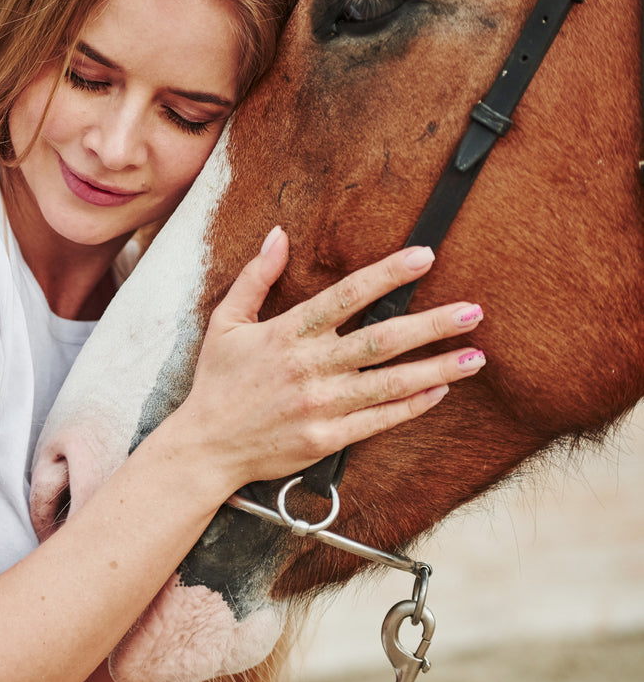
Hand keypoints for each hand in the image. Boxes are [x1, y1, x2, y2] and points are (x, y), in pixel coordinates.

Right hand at [175, 226, 483, 490]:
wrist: (206, 446)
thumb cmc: (217, 382)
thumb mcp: (226, 321)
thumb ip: (256, 277)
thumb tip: (279, 235)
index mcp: (287, 334)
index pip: (346, 296)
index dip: (388, 275)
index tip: (424, 257)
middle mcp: (309, 367)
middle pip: (382, 340)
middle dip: (432, 324)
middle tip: (473, 311)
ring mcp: (321, 405)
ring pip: (390, 383)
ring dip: (438, 368)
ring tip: (475, 356)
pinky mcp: (327, 438)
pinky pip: (379, 420)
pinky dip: (412, 405)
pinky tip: (440, 391)